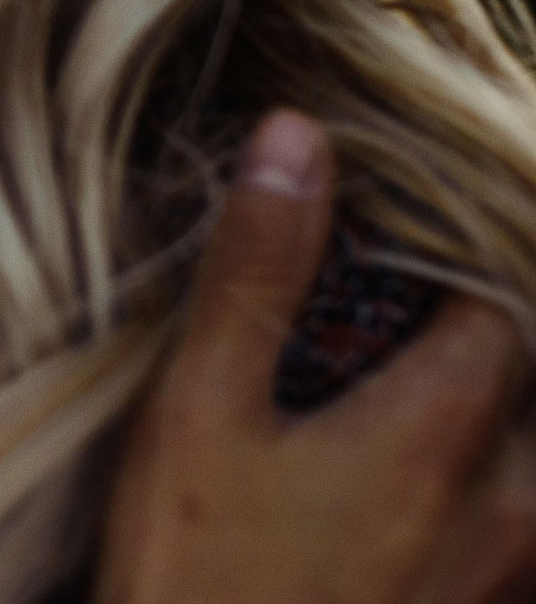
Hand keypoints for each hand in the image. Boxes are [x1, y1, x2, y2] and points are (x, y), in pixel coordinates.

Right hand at [99, 109, 535, 602]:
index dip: (463, 252)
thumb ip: (254, 273)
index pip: (501, 299)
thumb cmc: (195, 574)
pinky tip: (452, 501)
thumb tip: (297, 136)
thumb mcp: (196, 413)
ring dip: (509, 421)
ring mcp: (512, 579)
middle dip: (501, 333)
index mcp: (442, 430)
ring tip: (448, 399)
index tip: (411, 235)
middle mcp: (512, 506)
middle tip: (436, 311)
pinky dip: (506, 506)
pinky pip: (530, 551)